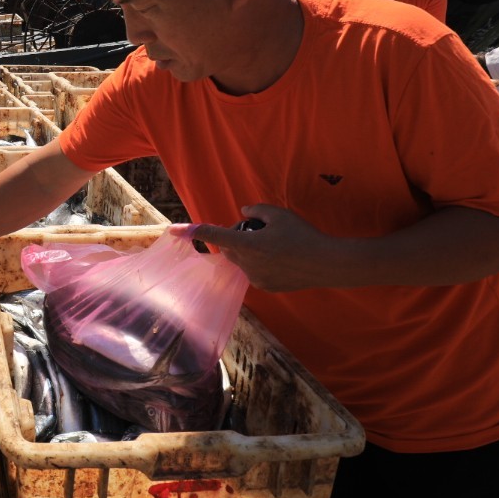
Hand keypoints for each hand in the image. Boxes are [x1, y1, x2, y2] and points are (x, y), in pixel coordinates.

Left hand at [184, 205, 336, 292]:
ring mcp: (255, 278)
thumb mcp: (279, 214)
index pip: (213, 236)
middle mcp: (246, 264)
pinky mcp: (265, 287)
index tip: (173, 230)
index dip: (192, 231)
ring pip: (241, 261)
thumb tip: (244, 213)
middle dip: (235, 239)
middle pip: (227, 249)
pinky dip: (260, 264)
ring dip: (248, 252)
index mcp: (247, 244)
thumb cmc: (303, 235)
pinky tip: (281, 260)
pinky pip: (253, 272)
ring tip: (275, 246)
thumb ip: (256, 210)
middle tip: (258, 231)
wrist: (326, 263)